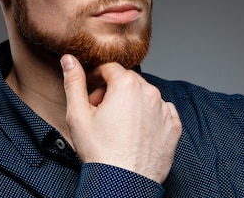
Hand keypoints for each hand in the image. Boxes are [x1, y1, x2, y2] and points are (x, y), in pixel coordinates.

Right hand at [60, 54, 181, 183]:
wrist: (122, 185)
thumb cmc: (99, 152)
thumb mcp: (78, 115)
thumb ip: (74, 82)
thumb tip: (69, 58)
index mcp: (127, 85)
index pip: (110, 69)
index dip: (97, 80)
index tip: (91, 95)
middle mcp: (150, 92)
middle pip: (128, 82)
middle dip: (113, 92)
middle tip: (100, 114)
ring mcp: (164, 110)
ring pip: (145, 96)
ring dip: (132, 104)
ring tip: (118, 127)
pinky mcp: (174, 127)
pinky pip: (161, 112)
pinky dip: (150, 117)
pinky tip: (136, 133)